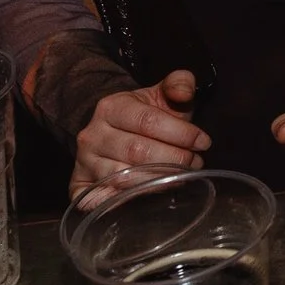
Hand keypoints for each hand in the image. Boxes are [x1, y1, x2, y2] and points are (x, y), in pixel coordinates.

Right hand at [72, 69, 206, 196]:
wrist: (112, 131)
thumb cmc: (144, 116)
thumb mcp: (161, 94)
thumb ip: (178, 84)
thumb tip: (185, 91)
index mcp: (112, 107)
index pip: (148, 121)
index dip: (181, 134)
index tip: (203, 142)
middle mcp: (92, 135)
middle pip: (137, 151)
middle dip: (174, 159)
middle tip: (195, 163)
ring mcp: (84, 162)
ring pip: (124, 177)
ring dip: (159, 180)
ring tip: (181, 177)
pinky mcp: (80, 186)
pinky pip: (102, 199)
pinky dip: (126, 201)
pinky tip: (149, 197)